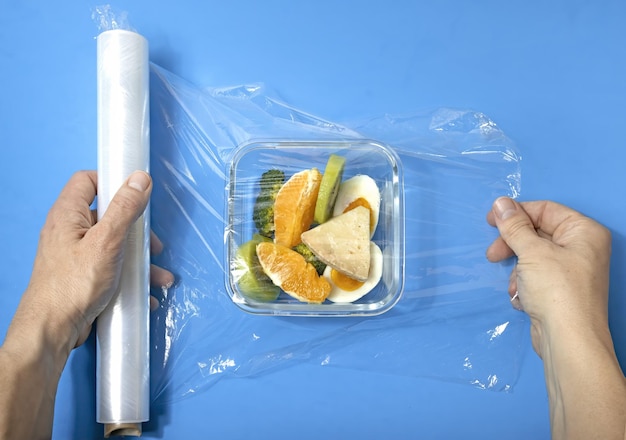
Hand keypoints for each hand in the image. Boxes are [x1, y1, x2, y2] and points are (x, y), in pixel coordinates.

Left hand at [0, 170, 173, 439]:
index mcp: (68, 215)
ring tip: (159, 277)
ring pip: (114, 246)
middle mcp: (68, 231)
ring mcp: (74, 255)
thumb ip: (125, 209)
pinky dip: (129, 277)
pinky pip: (111, 268)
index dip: (112, 181)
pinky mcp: (82, 277)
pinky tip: (145, 293)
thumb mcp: (107, 242)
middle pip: (108, 216)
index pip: (87, 181)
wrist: (53, 330)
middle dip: (137, 231)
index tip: (137, 194)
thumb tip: (140, 178)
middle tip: (153, 246)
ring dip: (139, 260)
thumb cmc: (75, 284)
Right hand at [486, 197, 611, 357]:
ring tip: (515, 285)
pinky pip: (536, 277)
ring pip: (533, 257)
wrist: (568, 340)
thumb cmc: (556, 290)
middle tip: (492, 255)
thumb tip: (500, 203)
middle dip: (513, 246)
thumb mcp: (531, 252)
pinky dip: (524, 285)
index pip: (545, 210)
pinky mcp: (561, 291)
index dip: (516, 213)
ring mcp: (572, 271)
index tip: (491, 221)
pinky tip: (522, 298)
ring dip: (517, 270)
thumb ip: (513, 226)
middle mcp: (582, 248)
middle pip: (537, 233)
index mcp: (584, 231)